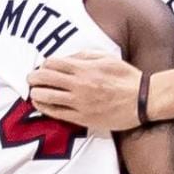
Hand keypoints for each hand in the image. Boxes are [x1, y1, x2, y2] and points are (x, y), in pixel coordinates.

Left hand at [28, 51, 147, 130]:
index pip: (52, 63)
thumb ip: (84, 55)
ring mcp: (80, 102)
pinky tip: (40, 104)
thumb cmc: (126, 77)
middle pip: (45, 78)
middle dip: (33, 78)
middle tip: (30, 79)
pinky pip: (57, 113)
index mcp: (85, 68)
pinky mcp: (83, 118)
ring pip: (47, 96)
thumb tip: (66, 58)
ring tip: (33, 92)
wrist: (143, 100)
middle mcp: (79, 85)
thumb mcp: (107, 58)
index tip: (42, 68)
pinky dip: (45, 107)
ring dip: (35, 93)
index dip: (43, 65)